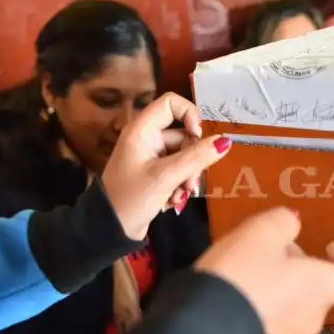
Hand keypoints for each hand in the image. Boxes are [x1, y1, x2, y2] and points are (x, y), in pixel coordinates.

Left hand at [101, 93, 231, 239]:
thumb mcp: (166, 177)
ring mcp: (150, 156)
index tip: (198, 136)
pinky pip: (178, 169)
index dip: (190, 115)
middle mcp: (146, 139)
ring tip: (182, 194)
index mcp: (142, 130)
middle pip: (183, 134)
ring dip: (189, 175)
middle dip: (193, 158)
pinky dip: (181, 183)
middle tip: (191, 181)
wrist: (109, 230)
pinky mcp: (154, 173)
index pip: (171, 103)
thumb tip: (225, 141)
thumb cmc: (131, 198)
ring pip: (184, 155)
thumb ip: (196, 157)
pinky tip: (175, 200)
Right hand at [194, 207, 333, 333]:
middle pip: (318, 290)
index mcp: (322, 288)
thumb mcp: (260, 232)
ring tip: (240, 268)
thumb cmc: (241, 276)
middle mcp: (311, 319)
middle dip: (297, 267)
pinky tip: (228, 294)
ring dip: (276, 286)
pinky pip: (267, 324)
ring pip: (291, 306)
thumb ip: (283, 223)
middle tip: (264, 248)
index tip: (327, 247)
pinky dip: (256, 307)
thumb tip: (293, 225)